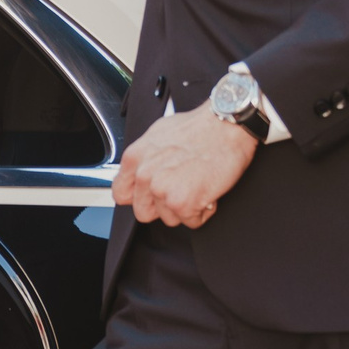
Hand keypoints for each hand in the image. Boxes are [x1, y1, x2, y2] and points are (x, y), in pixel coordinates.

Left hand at [113, 107, 258, 229]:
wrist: (226, 126)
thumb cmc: (200, 127)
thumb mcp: (159, 134)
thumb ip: (145, 157)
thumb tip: (143, 169)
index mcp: (135, 158)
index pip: (121, 194)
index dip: (139, 197)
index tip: (151, 196)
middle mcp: (144, 175)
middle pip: (144, 212)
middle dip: (163, 206)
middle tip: (180, 190)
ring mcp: (162, 190)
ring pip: (169, 218)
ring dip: (185, 208)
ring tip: (197, 186)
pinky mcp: (182, 203)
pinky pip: (192, 222)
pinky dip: (203, 211)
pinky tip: (207, 192)